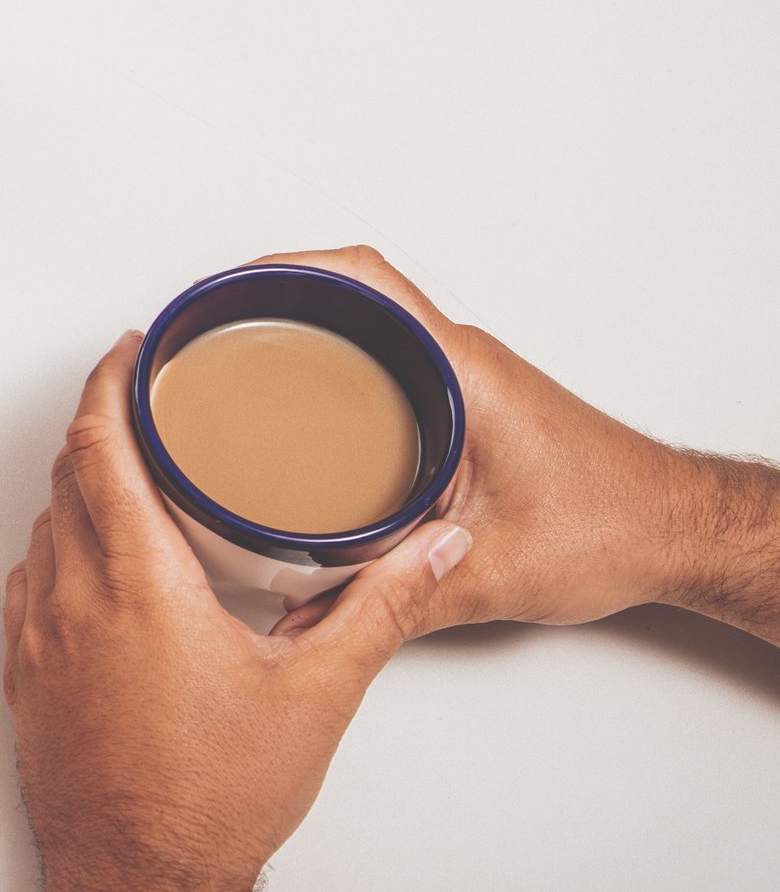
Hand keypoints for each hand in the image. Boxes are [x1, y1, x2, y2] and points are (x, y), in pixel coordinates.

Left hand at [4, 334, 469, 891]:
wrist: (139, 880)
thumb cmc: (212, 799)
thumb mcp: (317, 693)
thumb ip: (381, 605)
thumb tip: (433, 545)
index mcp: (136, 581)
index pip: (100, 445)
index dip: (113, 383)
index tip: (138, 352)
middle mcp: (71, 595)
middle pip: (68, 472)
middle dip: (104, 424)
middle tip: (149, 403)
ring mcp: (36, 633)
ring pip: (45, 523)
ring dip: (82, 486)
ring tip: (135, 475)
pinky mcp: (23, 670)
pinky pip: (30, 577)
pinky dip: (62, 544)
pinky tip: (105, 560)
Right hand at [253, 247, 696, 635]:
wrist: (678, 532)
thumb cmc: (613, 528)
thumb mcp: (489, 574)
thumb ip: (391, 603)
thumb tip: (307, 621)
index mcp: (460, 370)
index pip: (363, 281)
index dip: (287, 270)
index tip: (228, 290)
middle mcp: (460, 358)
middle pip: (351, 293)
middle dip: (276, 302)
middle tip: (213, 338)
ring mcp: (466, 375)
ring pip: (371, 329)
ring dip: (308, 337)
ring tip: (240, 372)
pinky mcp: (469, 400)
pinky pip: (390, 362)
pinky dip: (341, 370)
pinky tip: (307, 418)